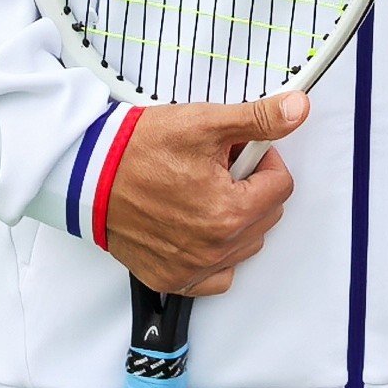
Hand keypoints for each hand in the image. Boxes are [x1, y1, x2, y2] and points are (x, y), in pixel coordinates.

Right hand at [92, 93, 305, 298]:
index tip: (242, 151)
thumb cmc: (139, 150)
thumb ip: (259, 120)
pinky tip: (199, 226)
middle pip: (267, 216)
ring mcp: (191, 269)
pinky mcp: (170, 278)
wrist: (89, 173)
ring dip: (237, 219)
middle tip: (219, 168)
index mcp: (229, 213)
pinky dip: (216, 255)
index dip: (264, 160)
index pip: (281, 186)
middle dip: (252, 188)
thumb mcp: (205, 124)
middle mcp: (213, 249)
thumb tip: (299, 109)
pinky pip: (217, 276)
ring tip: (203, 192)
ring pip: (245, 245)